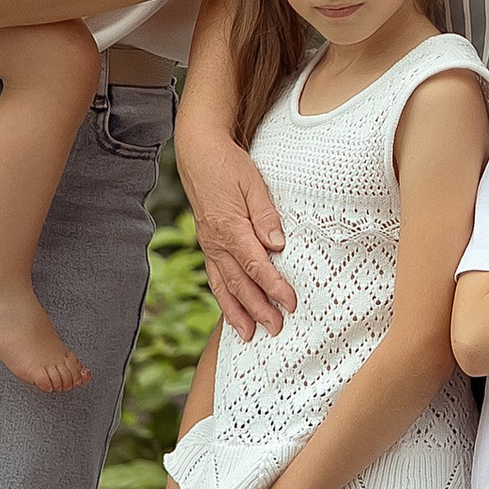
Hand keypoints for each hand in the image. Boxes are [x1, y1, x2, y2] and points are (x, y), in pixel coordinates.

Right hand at [181, 127, 296, 338]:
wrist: (198, 154)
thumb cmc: (229, 165)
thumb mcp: (253, 183)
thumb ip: (266, 215)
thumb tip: (278, 244)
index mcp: (230, 227)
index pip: (256, 265)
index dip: (273, 287)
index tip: (290, 302)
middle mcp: (216, 242)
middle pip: (240, 283)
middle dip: (258, 309)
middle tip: (277, 328)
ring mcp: (210, 245)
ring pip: (224, 286)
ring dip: (238, 312)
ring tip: (251, 335)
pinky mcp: (208, 245)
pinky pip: (215, 278)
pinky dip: (225, 299)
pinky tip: (234, 314)